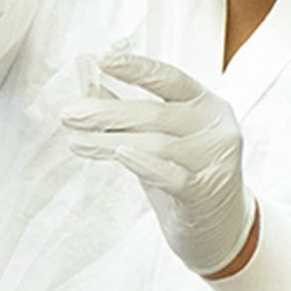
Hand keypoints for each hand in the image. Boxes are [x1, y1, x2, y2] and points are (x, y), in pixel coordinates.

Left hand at [61, 53, 255, 276]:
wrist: (221, 229)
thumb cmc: (185, 175)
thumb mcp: (160, 138)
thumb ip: (128, 111)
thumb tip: (88, 81)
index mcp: (206, 104)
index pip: (171, 78)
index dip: (137, 67)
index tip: (102, 60)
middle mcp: (215, 127)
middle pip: (156, 113)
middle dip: (107, 113)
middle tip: (69, 115)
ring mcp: (214, 160)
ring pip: (156, 144)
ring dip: (109, 142)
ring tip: (76, 142)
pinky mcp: (205, 192)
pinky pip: (172, 175)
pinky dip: (144, 164)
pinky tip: (120, 154)